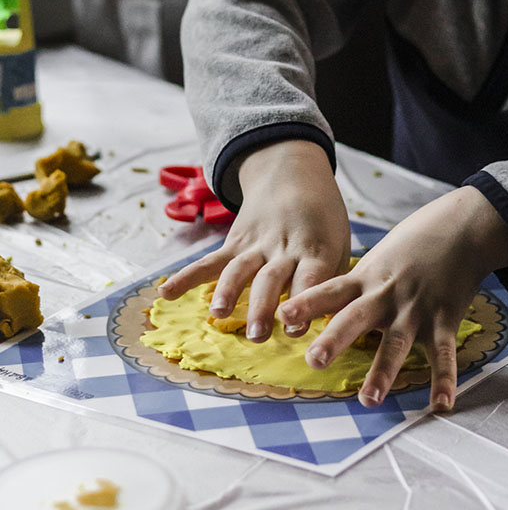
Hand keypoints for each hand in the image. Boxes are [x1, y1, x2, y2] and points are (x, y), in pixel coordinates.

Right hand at [158, 140, 350, 341]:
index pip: (309, 278)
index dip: (302, 301)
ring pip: (240, 269)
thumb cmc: (323, 221)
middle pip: (271, 278)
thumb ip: (333, 283)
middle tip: (258, 335)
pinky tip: (165, 293)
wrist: (293, 173)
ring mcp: (257, 243)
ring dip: (228, 292)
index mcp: (315, 250)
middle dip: (262, 307)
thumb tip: (335, 325)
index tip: (295, 328)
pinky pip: (210, 260)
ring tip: (219, 315)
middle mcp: (284, 247)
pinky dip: (186, 276)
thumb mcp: (339, 245)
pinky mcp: (235, 241)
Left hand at [278, 186, 507, 410]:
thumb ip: (355, 283)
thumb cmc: (414, 241)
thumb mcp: (378, 258)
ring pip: (396, 343)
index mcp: (366, 277)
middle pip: (355, 318)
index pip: (330, 291)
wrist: (461, 226)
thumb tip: (323, 304)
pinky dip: (444, 381)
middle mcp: (386, 294)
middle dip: (334, 340)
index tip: (283, 315)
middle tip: (313, 361)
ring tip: (367, 399)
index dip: (306, 303)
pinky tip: (441, 405)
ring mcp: (415, 309)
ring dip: (382, 372)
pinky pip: (444, 355)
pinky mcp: (444, 319)